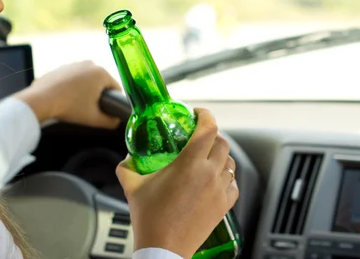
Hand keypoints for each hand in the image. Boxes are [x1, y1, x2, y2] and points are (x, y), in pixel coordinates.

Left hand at [14, 60, 121, 127]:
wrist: (41, 100)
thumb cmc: (69, 107)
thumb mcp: (94, 119)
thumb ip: (110, 122)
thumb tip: (116, 121)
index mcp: (101, 73)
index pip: (116, 88)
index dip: (114, 101)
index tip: (107, 110)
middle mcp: (89, 64)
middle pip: (101, 82)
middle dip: (98, 94)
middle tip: (90, 109)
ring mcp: (74, 64)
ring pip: (86, 79)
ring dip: (85, 90)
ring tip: (76, 104)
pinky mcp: (61, 67)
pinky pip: (72, 78)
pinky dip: (72, 87)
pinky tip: (66, 98)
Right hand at [116, 108, 238, 258]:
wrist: (163, 249)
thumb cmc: (149, 219)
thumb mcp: (132, 186)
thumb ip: (127, 167)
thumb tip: (126, 158)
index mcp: (189, 163)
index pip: (208, 128)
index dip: (205, 115)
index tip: (198, 114)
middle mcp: (209, 173)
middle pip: (222, 142)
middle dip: (212, 135)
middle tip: (199, 137)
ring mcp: (219, 190)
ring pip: (230, 163)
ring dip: (220, 156)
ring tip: (207, 158)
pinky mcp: (224, 206)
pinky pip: (233, 184)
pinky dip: (227, 177)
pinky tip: (215, 180)